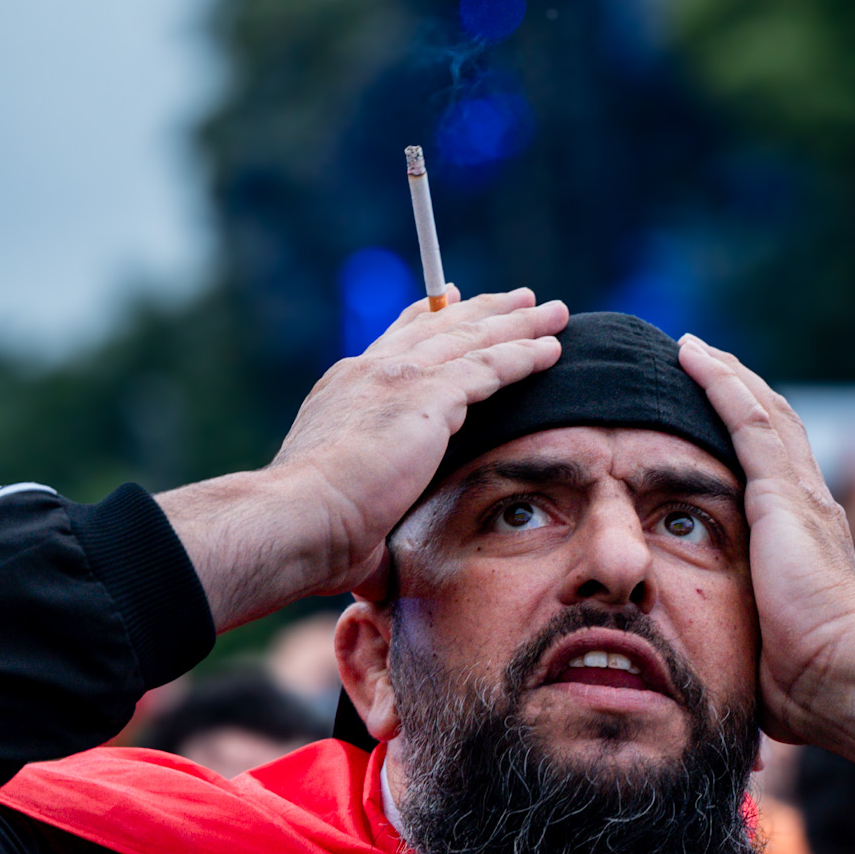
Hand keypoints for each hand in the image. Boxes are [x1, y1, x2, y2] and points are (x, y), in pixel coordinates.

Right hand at [159, 288, 566, 627]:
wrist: (298, 520)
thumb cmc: (312, 533)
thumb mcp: (346, 503)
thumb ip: (368, 511)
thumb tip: (372, 555)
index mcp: (346, 389)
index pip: (397, 342)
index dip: (428, 318)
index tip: (451, 298)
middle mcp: (371, 371)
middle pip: (442, 327)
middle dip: (486, 311)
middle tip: (522, 299)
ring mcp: (399, 379)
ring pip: (473, 338)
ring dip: (519, 325)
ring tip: (555, 313)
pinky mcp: (427, 396)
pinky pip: (489, 366)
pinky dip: (523, 356)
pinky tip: (551, 351)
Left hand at [678, 336, 854, 782]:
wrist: (844, 676)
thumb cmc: (805, 683)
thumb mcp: (764, 643)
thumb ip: (745, 630)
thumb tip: (711, 662)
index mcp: (805, 536)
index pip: (775, 468)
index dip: (746, 435)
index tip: (714, 413)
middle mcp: (808, 504)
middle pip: (772, 426)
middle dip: (737, 391)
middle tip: (698, 361)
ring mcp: (798, 495)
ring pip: (761, 411)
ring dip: (725, 375)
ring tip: (689, 348)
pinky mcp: (782, 495)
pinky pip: (748, 420)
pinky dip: (720, 383)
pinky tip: (691, 355)